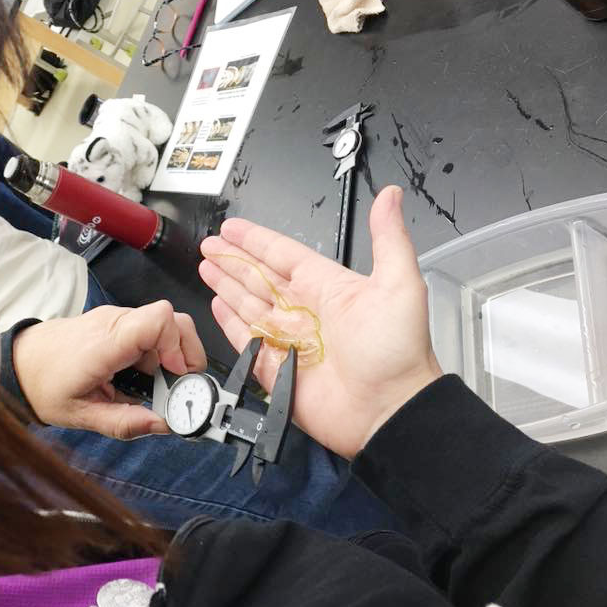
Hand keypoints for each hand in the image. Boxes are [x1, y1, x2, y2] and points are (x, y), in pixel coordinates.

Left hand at [11, 301, 205, 439]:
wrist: (19, 361)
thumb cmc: (43, 385)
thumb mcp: (81, 415)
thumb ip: (123, 423)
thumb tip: (162, 425)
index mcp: (105, 344)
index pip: (159, 320)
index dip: (179, 346)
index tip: (177, 375)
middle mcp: (113, 322)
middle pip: (172, 321)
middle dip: (185, 354)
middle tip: (176, 385)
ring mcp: (115, 318)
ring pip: (164, 325)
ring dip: (170, 356)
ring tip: (153, 385)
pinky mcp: (116, 321)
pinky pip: (149, 330)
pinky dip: (156, 353)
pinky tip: (140, 376)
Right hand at [199, 186, 441, 458]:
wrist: (390, 410)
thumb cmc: (399, 352)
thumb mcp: (400, 285)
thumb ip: (389, 238)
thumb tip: (390, 196)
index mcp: (328, 286)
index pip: (282, 254)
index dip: (255, 239)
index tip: (233, 226)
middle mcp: (304, 310)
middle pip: (258, 275)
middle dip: (232, 258)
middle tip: (209, 244)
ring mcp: (287, 339)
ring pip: (247, 303)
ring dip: (225, 284)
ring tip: (206, 266)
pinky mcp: (274, 368)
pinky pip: (245, 340)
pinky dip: (229, 323)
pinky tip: (217, 307)